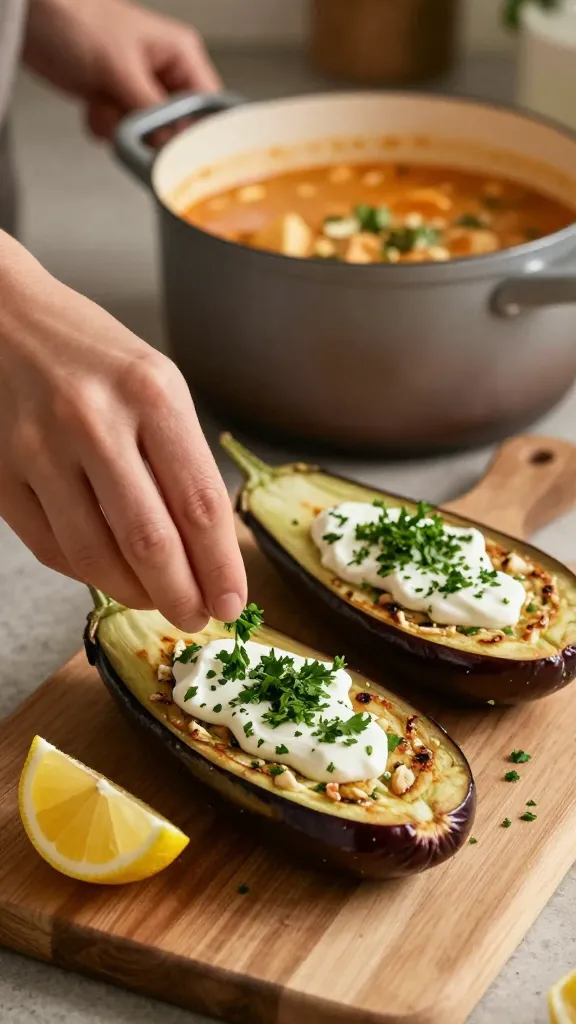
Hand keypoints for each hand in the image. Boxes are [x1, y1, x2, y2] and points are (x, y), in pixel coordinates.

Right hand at [0, 232, 245, 630]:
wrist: (0, 317)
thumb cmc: (91, 355)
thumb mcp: (155, 384)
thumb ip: (180, 459)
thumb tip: (207, 547)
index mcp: (151, 394)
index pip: (200, 504)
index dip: (221, 566)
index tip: (233, 603)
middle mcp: (95, 422)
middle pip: (150, 542)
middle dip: (182, 596)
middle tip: (196, 617)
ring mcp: (40, 450)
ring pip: (97, 556)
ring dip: (136, 594)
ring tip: (157, 600)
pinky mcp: (0, 474)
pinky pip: (52, 549)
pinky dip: (88, 574)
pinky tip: (110, 574)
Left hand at [24, 0, 220, 139]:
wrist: (32, 18)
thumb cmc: (76, 17)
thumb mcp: (120, 67)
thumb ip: (150, 108)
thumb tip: (170, 144)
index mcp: (180, 55)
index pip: (208, 107)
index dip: (198, 133)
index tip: (182, 151)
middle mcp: (164, 74)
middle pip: (177, 128)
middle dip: (149, 132)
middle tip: (129, 117)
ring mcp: (139, 90)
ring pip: (147, 136)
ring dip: (122, 129)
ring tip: (104, 102)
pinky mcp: (116, 102)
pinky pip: (123, 134)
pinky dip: (105, 127)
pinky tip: (92, 105)